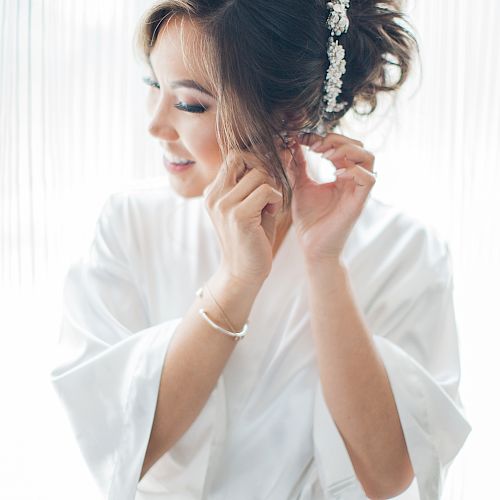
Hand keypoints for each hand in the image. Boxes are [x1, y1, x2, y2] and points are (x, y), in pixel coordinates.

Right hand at [204, 148, 291, 286]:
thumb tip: (281, 151)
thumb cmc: (252, 238)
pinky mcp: (238, 215)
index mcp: (213, 191)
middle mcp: (214, 195)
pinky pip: (266, 190)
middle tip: (271, 189)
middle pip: (242, 157)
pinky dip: (276, 199)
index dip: (255, 159)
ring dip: (272, 186)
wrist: (243, 273)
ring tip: (270, 206)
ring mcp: (223, 205)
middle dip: (263, 167)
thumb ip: (258, 182)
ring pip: (258, 173)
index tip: (269, 174)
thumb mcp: (251, 205)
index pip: (233, 156)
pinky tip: (273, 212)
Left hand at [285, 132, 376, 261]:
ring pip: (368, 158)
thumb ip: (298, 166)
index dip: (324, 137)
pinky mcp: (358, 203)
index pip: (343, 146)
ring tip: (325, 157)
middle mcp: (353, 181)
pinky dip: (353, 171)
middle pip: (360, 146)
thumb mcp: (300, 186)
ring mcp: (357, 191)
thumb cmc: (309, 220)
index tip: (302, 139)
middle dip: (337, 140)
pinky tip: (334, 175)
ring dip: (346, 151)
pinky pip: (368, 179)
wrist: (312, 247)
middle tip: (315, 147)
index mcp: (342, 176)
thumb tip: (291, 143)